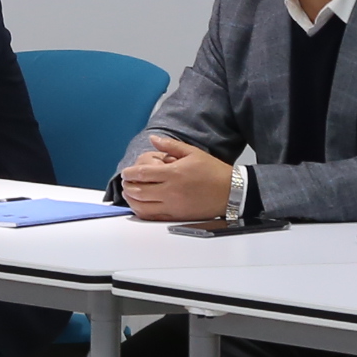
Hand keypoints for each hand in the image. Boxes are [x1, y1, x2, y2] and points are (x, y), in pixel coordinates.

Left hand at [117, 137, 232, 222]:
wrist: (231, 192)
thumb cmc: (213, 171)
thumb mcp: (193, 153)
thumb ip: (170, 146)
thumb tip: (152, 139)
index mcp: (174, 174)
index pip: (143, 174)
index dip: (130, 173)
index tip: (126, 172)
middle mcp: (171, 191)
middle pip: (138, 191)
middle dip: (128, 186)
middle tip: (125, 182)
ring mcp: (173, 206)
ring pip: (143, 206)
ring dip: (131, 200)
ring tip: (129, 194)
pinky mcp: (176, 216)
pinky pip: (153, 217)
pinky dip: (142, 211)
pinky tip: (140, 206)